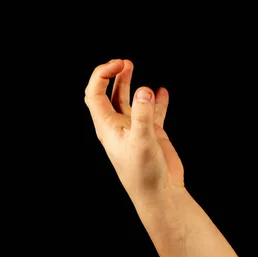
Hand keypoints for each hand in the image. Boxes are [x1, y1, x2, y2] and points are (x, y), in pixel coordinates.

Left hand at [84, 59, 184, 200]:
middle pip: (109, 94)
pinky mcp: (151, 134)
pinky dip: (156, 100)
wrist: (160, 194)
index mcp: (107, 127)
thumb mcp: (142, 141)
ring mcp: (135, 129)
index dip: (102, 75)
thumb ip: (143, 115)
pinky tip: (162, 92)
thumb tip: (144, 90)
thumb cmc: (144, 174)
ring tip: (132, 66)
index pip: (95, 94)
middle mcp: (118, 126)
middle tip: (125, 62)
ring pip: (128, 101)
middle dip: (113, 76)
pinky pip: (152, 112)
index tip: (119, 64)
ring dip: (129, 84)